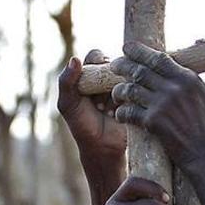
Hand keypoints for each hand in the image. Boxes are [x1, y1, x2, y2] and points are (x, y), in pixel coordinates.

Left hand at [58, 49, 126, 164]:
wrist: (103, 148)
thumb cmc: (82, 125)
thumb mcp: (68, 104)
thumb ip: (66, 82)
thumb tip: (75, 58)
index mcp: (90, 75)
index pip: (95, 56)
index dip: (95, 65)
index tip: (91, 85)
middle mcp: (107, 78)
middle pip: (114, 62)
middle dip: (107, 78)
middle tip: (100, 101)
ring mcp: (123, 87)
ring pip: (126, 73)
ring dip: (117, 90)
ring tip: (107, 109)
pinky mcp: (136, 97)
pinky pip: (138, 87)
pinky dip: (128, 98)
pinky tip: (119, 113)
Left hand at [110, 42, 204, 168]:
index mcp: (188, 79)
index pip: (159, 58)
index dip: (140, 51)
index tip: (128, 48)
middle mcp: (173, 89)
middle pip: (140, 70)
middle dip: (123, 65)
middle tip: (114, 64)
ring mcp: (161, 106)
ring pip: (131, 90)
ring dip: (119, 89)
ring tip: (116, 91)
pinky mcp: (152, 123)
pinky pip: (129, 112)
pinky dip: (122, 111)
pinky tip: (120, 113)